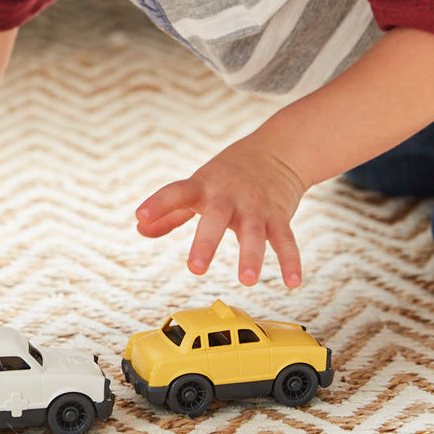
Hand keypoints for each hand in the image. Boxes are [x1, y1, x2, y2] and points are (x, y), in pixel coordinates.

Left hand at [135, 133, 307, 287]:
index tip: (141, 214)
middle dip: (206, 242)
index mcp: (202, 187)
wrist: (277, 151)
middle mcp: (227, 196)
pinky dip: (290, 260)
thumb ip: (170, 211)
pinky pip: (285, 239)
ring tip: (247, 280)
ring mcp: (255, 206)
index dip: (158, 203)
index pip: (176, 193)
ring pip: (254, 231)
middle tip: (195, 269)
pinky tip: (292, 282)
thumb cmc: (227, 175)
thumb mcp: (197, 186)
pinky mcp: (278, 215)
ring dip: (251, 256)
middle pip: (216, 218)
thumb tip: (140, 228)